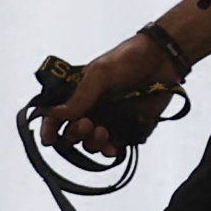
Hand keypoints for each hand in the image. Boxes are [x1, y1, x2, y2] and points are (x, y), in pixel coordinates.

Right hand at [36, 33, 182, 163]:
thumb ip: (81, 95)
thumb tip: (58, 115)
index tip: (49, 139)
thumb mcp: (100, 72)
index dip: (50, 128)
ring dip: (92, 143)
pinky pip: (115, 147)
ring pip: (91, 144)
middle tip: (86, 124)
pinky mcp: (129, 129)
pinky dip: (110, 151)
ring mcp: (110, 121)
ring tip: (102, 131)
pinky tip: (112, 147)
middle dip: (74, 135)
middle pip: (72, 134)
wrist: (162, 59)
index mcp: (79, 94)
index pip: (57, 115)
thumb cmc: (128, 59)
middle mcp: (92, 110)